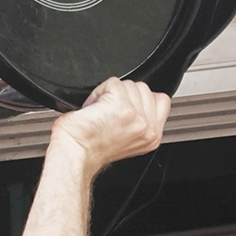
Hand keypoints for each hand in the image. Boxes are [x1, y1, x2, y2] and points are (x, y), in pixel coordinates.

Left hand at [52, 78, 170, 173]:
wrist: (74, 152)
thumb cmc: (88, 147)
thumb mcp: (125, 139)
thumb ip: (139, 121)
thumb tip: (137, 103)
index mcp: (152, 137)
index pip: (161, 100)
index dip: (138, 98)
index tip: (122, 109)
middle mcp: (148, 128)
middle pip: (144, 88)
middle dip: (122, 95)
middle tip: (106, 113)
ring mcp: (137, 116)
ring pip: (129, 84)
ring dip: (109, 94)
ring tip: (99, 111)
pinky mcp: (122, 106)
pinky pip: (113, 83)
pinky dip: (98, 91)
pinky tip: (93, 107)